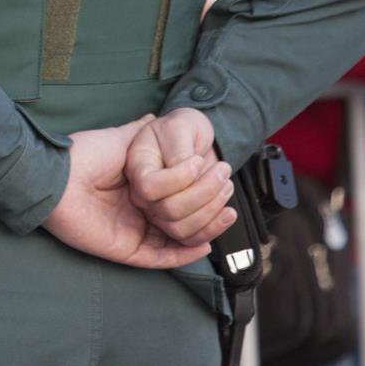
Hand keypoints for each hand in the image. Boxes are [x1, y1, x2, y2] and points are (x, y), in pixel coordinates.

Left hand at [43, 116, 231, 269]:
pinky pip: (159, 258)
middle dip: (207, 211)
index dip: (199, 192)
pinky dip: (182, 254)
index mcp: (136, 190)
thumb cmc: (83, 155)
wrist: (56, 176)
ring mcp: (132, 232)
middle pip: (181, 220)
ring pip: (176, 240)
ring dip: (202, 231)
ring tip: (225, 216)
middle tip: (227, 197)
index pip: (176, 197)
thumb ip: (139, 132)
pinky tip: (203, 243)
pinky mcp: (125, 250)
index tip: (222, 181)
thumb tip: (155, 117)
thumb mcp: (119, 140)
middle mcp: (136, 213)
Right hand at [124, 108, 235, 245]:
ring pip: (180, 229)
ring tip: (227, 185)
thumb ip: (178, 148)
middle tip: (223, 171)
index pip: (149, 186)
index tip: (198, 161)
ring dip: (211, 211)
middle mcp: (141, 193)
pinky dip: (213, 229)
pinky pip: (190, 239)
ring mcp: (157, 211)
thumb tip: (186, 171)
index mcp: (136, 166)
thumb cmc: (183, 128)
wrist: (193, 139)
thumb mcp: (179, 127)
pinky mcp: (175, 222)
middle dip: (203, 193)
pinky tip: (228, 213)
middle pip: (166, 210)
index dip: (178, 178)